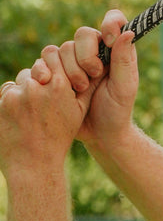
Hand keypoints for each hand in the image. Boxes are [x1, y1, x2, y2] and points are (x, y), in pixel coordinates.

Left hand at [0, 47, 91, 178]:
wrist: (34, 164)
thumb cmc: (60, 138)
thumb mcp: (79, 112)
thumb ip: (86, 86)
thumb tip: (96, 66)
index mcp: (60, 86)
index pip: (53, 56)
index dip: (53, 65)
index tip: (54, 76)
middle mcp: (38, 87)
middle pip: (35, 68)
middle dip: (38, 78)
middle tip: (42, 99)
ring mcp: (18, 95)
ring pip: (20, 80)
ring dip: (24, 90)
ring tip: (30, 112)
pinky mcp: (2, 103)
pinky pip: (6, 91)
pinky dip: (11, 100)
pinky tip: (18, 116)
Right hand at [29, 11, 138, 148]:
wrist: (97, 135)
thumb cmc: (117, 111)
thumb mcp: (125, 87)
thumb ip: (124, 59)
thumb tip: (127, 32)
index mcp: (114, 50)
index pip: (112, 21)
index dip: (110, 23)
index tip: (108, 40)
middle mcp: (92, 52)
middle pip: (82, 34)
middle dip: (86, 56)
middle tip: (94, 76)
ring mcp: (71, 62)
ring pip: (61, 48)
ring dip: (70, 70)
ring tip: (80, 90)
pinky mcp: (54, 73)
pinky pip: (43, 62)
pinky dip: (47, 72)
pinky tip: (53, 85)